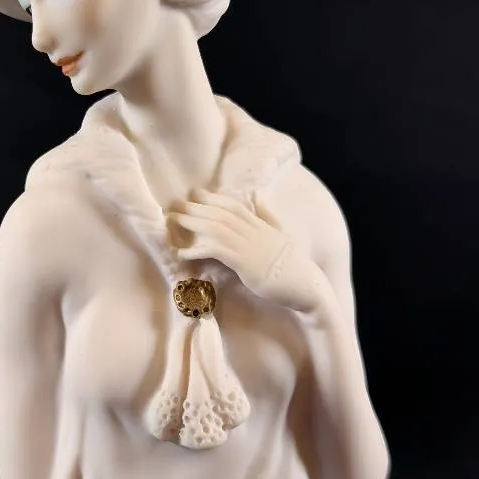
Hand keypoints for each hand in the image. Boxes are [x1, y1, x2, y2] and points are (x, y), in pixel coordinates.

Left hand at [167, 189, 325, 312]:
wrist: (307, 286)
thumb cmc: (294, 266)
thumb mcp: (282, 235)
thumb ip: (269, 217)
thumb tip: (260, 198)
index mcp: (261, 225)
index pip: (233, 206)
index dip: (212, 197)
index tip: (194, 192)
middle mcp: (254, 231)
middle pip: (219, 213)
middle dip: (195, 206)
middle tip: (173, 203)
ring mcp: (249, 245)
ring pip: (215, 228)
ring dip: (191, 222)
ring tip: (171, 221)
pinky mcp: (245, 262)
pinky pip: (216, 251)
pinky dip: (196, 249)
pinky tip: (180, 252)